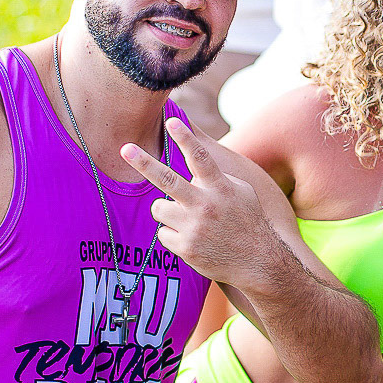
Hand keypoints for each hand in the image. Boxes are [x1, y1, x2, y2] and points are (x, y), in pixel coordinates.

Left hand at [122, 117, 275, 286]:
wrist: (258, 262)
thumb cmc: (248, 221)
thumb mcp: (241, 192)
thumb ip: (216, 176)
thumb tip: (193, 158)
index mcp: (221, 188)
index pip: (200, 158)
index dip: (185, 138)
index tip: (171, 121)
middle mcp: (206, 206)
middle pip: (168, 180)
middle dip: (144, 163)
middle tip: (125, 148)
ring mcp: (194, 228)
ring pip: (159, 208)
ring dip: (166, 210)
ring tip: (186, 218)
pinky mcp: (186, 247)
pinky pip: (163, 232)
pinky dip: (173, 234)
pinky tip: (193, 239)